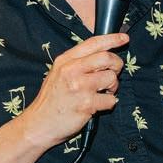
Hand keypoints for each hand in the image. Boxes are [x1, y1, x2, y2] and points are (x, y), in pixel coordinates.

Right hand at [20, 34, 126, 149]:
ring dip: (112, 87)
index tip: (123, 38)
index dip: (112, 39)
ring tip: (101, 93)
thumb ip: (77, 62)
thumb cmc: (51, 100)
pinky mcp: (86, 105)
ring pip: (111, 78)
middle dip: (116, 65)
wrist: (39, 124)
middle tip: (113, 73)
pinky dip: (108, 103)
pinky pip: (111, 100)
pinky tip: (97, 106)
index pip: (93, 43)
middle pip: (107, 58)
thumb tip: (103, 54)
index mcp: (65, 61)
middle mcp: (71, 71)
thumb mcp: (57, 73)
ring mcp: (79, 87)